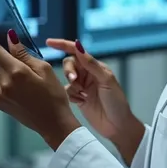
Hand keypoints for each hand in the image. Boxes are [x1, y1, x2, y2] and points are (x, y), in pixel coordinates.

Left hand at [0, 25, 80, 150]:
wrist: (53, 123)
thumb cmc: (54, 95)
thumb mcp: (44, 69)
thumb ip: (24, 54)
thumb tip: (11, 39)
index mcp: (16, 72)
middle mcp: (4, 84)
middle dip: (4, 56)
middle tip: (22, 62)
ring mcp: (0, 95)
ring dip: (4, 68)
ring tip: (24, 78)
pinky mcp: (0, 103)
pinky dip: (5, 80)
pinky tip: (22, 88)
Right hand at [46, 38, 144, 162]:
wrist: (117, 126)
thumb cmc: (116, 101)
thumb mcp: (106, 80)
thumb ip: (91, 64)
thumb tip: (78, 46)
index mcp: (96, 67)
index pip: (77, 52)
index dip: (63, 45)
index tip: (49, 42)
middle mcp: (88, 74)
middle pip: (69, 64)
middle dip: (69, 71)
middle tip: (74, 80)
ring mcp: (82, 86)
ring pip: (67, 79)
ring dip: (72, 85)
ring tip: (82, 94)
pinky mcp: (78, 98)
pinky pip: (67, 92)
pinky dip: (71, 96)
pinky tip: (81, 102)